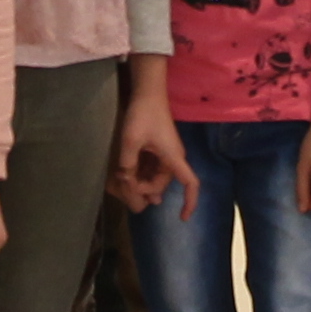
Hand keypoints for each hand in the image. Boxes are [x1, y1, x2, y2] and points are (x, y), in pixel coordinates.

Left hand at [114, 95, 198, 221]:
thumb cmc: (143, 115)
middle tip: (122, 181)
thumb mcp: (131, 141)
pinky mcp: (157, 149)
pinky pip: (149, 168)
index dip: (190, 202)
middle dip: (142, 188)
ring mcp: (165, 154)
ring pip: (153, 178)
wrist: (147, 92)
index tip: (183, 218)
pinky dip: (138, 172)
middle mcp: (172, 159)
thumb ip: (128, 164)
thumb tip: (126, 179)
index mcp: (173, 158)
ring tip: (120, 176)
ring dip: (138, 181)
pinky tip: (124, 171)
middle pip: (160, 185)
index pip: (190, 184)